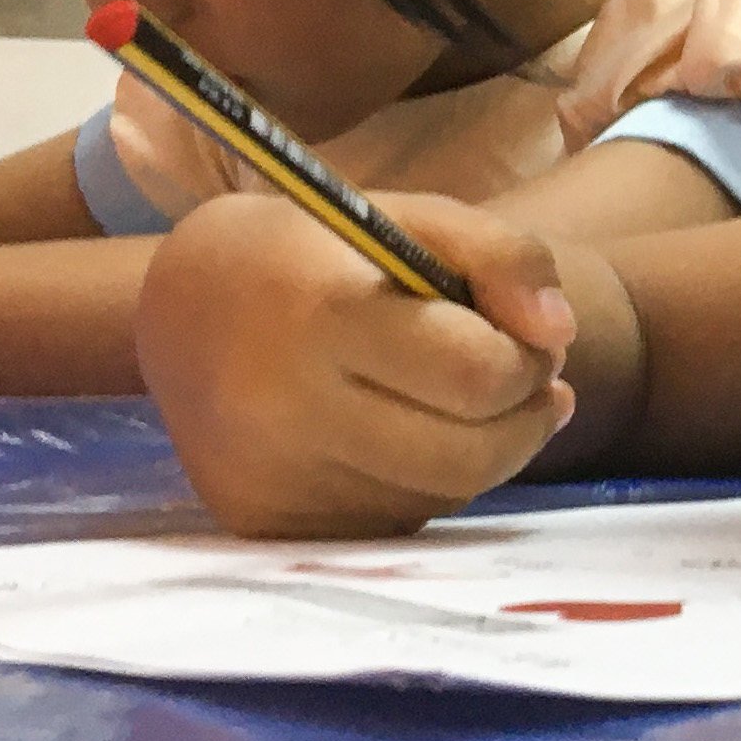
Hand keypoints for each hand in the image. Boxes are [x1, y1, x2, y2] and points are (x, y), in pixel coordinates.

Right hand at [134, 189, 581, 537]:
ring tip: (467, 400)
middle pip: (467, 454)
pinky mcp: (261, 521)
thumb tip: (560, 333)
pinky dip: (423, 483)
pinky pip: (390, 522)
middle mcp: (283, 408)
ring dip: (482, 453)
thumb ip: (501, 256)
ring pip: (437, 496)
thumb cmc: (313, 251)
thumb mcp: (409, 217)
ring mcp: (268, 477)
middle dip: (523, 417)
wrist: (179, 303)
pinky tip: (406, 434)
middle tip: (525, 381)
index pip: (475, 374)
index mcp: (320, 315)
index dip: (527, 362)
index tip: (528, 339)